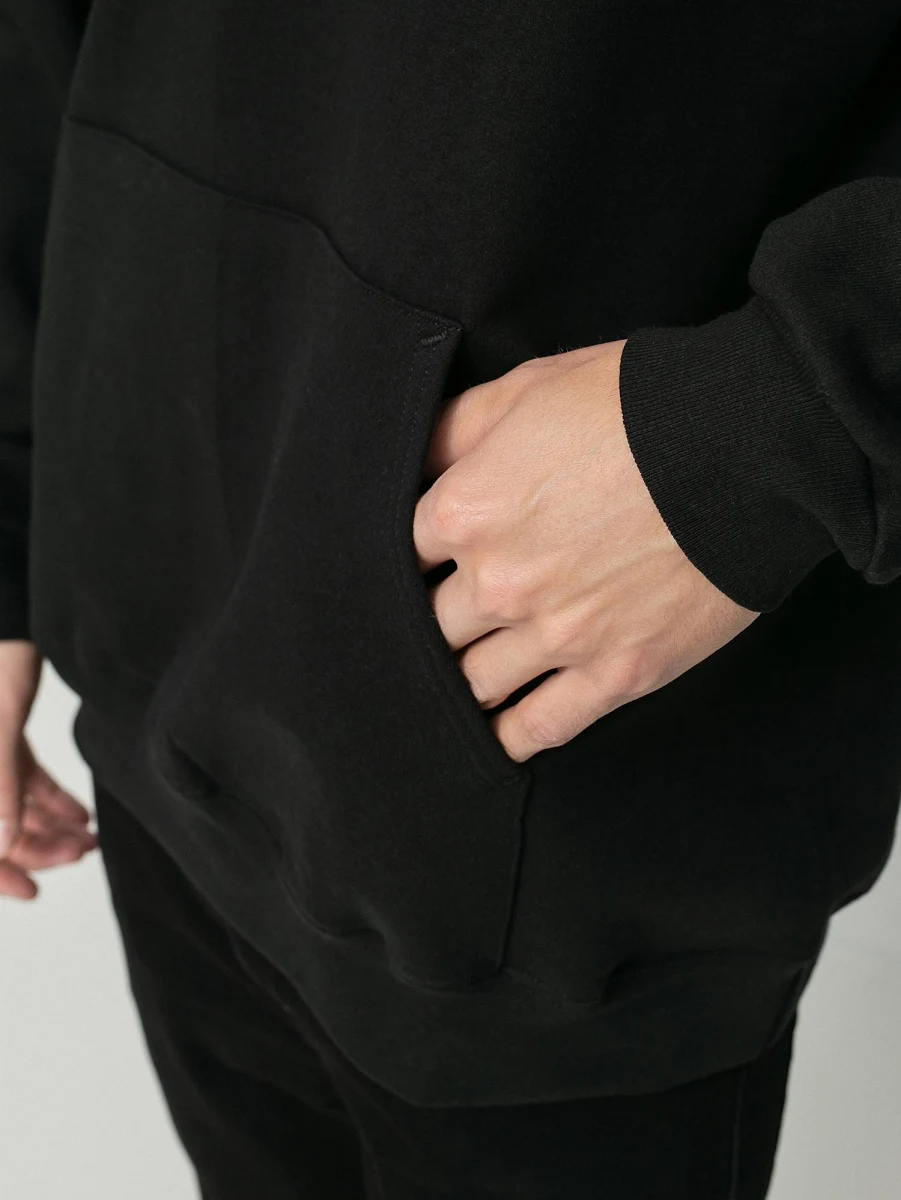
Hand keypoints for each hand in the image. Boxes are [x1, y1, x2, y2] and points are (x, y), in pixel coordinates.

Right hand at [0, 640, 96, 898]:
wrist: (10, 594)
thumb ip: (0, 784)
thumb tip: (3, 846)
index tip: (32, 891)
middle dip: (33, 846)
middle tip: (80, 855)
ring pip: (7, 802)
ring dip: (47, 824)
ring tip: (90, 838)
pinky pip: (18, 775)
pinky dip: (48, 796)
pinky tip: (81, 813)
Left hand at [414, 339, 759, 761]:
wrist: (749, 445)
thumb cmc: (636, 404)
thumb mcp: (528, 387)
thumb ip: (454, 431)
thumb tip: (413, 463)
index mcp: (467, 512)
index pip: (399, 556)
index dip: (407, 561)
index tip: (420, 567)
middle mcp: (499, 584)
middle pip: (431, 627)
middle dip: (432, 622)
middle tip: (437, 625)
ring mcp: (559, 636)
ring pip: (475, 684)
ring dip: (462, 682)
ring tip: (460, 679)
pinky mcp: (617, 672)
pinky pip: (542, 725)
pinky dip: (511, 737)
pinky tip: (497, 737)